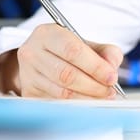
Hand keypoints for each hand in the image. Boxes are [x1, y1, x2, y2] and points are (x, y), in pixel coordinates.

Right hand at [0, 23, 122, 98]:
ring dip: (87, 98)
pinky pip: (57, 103)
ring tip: (102, 97)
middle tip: (109, 91)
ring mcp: (28, 74)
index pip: (73, 51)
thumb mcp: (88, 44)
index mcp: (48, 34)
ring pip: (62, 92)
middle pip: (67, 74)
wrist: (40, 59)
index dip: (95, 66)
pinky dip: (77, 105)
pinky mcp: (29, 93)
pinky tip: (88, 102)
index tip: (111, 77)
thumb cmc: (66, 52)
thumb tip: (112, 68)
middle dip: (94, 86)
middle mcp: (33, 52)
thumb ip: (106, 53)